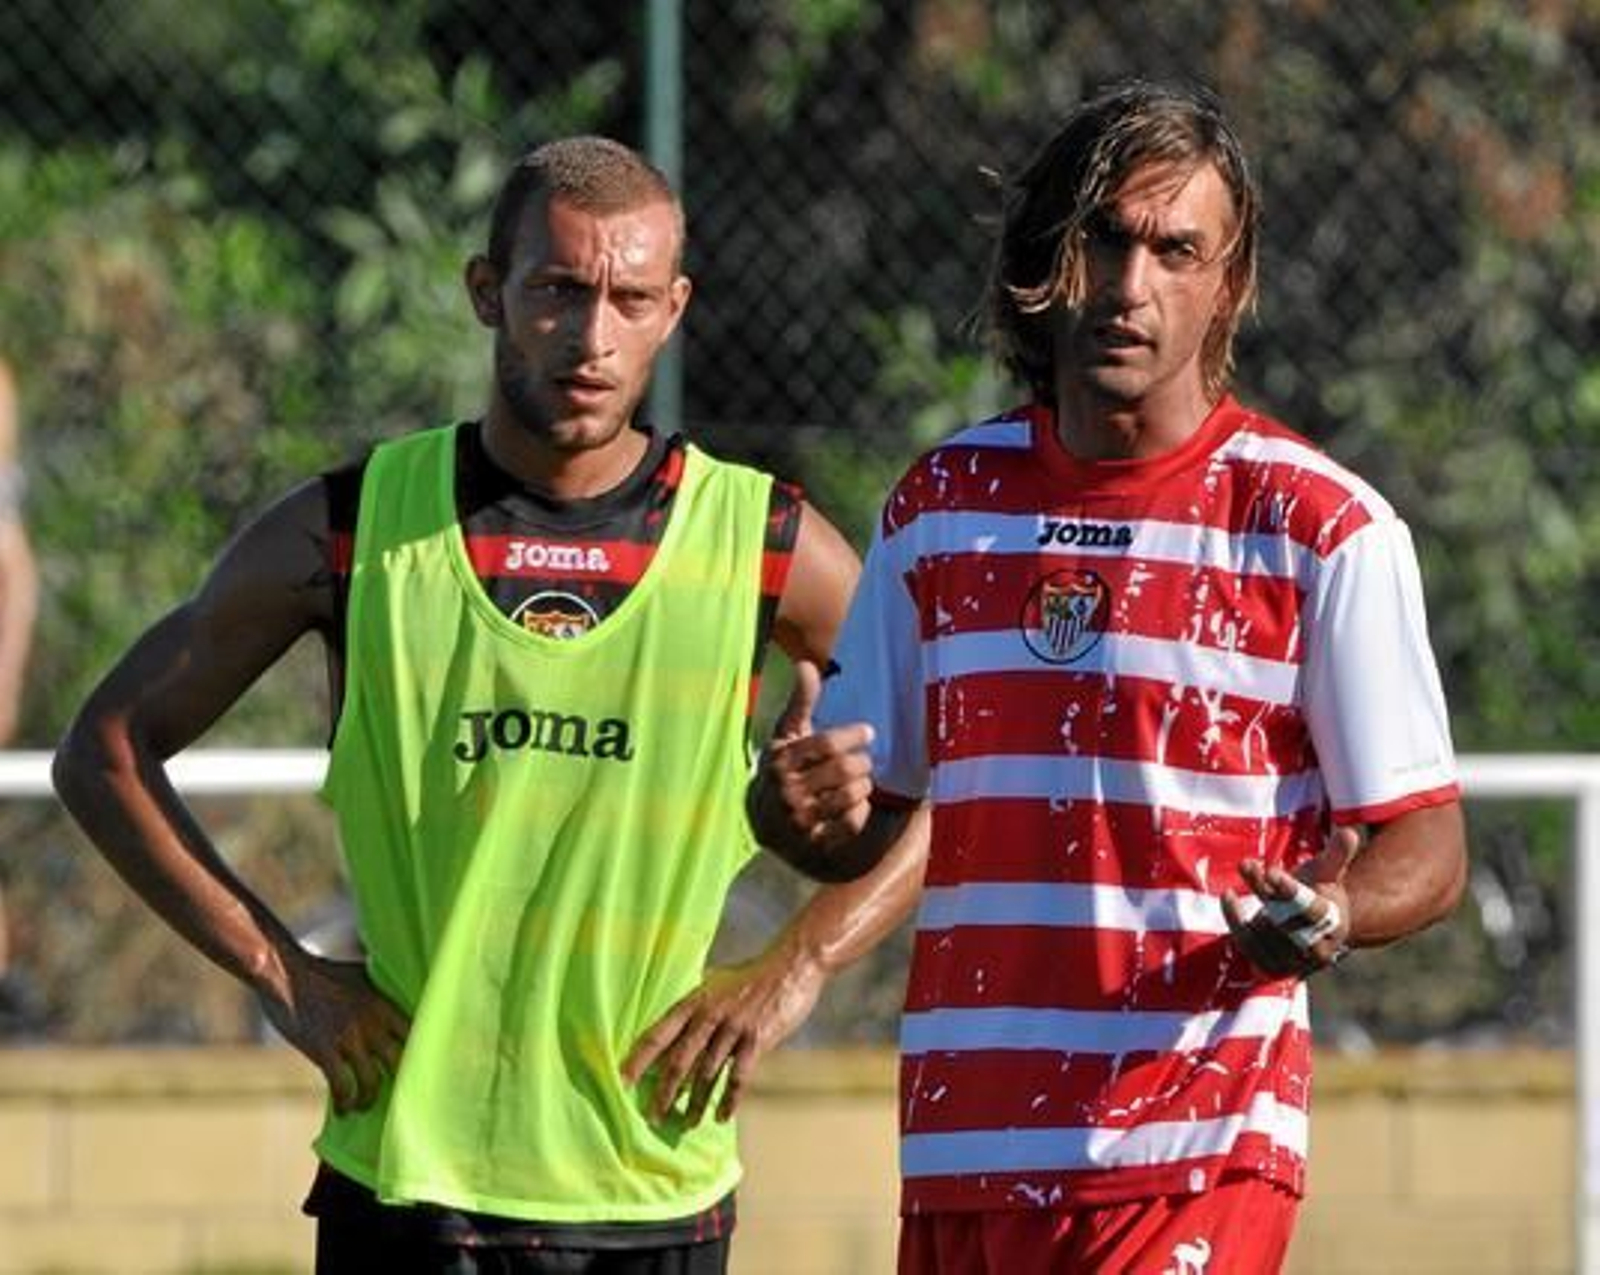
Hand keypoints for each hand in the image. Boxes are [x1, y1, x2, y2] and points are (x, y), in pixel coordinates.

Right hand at [258, 948, 410, 1113]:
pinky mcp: (324, 1050)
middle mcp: (372, 1022)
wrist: (285, 973)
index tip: (417, 1071)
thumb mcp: (359, 976)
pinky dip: (344, 1102)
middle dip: (400, 1084)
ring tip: (362, 1106)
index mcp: (384, 1003)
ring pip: (372, 1081)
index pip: (415, 1035)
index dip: (419, 1056)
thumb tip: (392, 994)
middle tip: (395, 1097)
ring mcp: (349, 1037)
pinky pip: (341, 1086)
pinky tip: (341, 1110)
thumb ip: (378, 992)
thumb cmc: (320, 972)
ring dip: (368, 1099)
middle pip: (400, 1062)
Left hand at [621, 944, 824, 1126]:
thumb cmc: (751, 976)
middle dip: (663, 1092)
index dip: (637, 1059)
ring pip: (707, 1074)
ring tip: (687, 1122)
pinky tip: (722, 1116)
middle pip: (678, 1060)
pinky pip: (738, 1077)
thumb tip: (674, 1030)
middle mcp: (709, 1015)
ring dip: (695, 1102)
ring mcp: (733, 1027)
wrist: (790, 966)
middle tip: (652, 1117)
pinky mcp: (757, 1039)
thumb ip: (696, 1007)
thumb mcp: (716, 983)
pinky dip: (729, 1100)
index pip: (657, 1034)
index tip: (620, 1081)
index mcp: (694, 1001)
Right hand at [749, 659, 875, 853]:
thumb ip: (800, 702)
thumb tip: (806, 664)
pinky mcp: (814, 840)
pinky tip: (855, 803)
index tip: (867, 731)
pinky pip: (851, 823)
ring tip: (861, 779)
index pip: (826, 744)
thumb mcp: (786, 736)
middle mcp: (788, 791)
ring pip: (850, 795)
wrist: (763, 821)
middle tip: (864, 759)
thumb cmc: (782, 769)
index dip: (852, 735)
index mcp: (781, 761)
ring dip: (864, 785)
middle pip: (843, 769)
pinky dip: (859, 811)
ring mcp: (800, 818)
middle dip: (861, 761)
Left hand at [1222, 825, 1361, 977]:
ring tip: (1245, 867)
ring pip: (1264, 932)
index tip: (1271, 872)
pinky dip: (1235, 921)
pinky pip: (1248, 946)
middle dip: (1266, 891)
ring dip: (1250, 897)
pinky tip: (1228, 896)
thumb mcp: (1329, 873)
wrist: (1310, 928)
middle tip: (1248, 864)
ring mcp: (1293, 961)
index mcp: (1334, 924)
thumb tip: (1348, 833)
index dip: (1290, 891)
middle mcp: (1316, 949)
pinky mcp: (1270, 966)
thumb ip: (1338, 855)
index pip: (1312, 910)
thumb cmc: (1319, 893)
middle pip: (1286, 921)